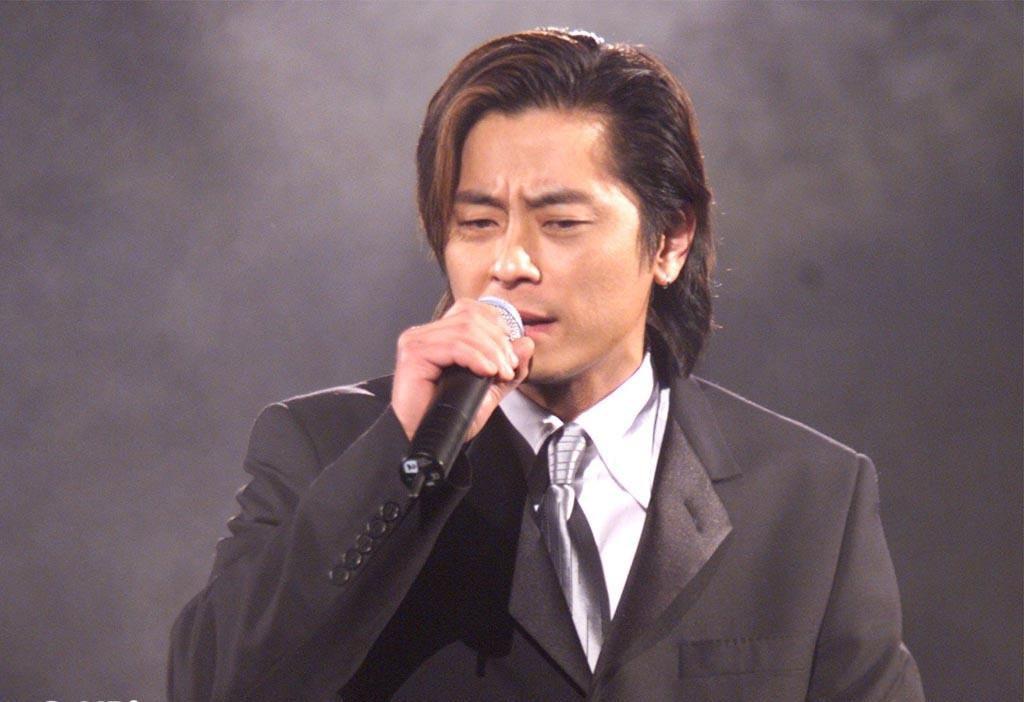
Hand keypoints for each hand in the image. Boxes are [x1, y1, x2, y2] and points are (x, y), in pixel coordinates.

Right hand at [392, 298, 534, 442]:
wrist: (424, 441)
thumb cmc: (449, 419)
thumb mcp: (488, 392)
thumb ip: (508, 369)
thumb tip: (526, 343)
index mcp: (439, 336)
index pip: (471, 309)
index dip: (497, 325)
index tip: (511, 354)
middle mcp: (425, 334)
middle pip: (471, 317)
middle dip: (499, 341)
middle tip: (510, 366)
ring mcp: (417, 341)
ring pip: (465, 329)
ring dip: (492, 351)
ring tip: (502, 373)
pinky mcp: (414, 354)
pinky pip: (454, 346)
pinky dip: (477, 357)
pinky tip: (488, 372)